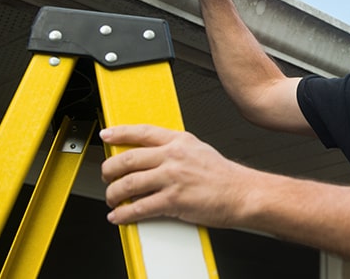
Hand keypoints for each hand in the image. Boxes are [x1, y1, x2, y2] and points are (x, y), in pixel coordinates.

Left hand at [100, 124, 250, 226]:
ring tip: (112, 200)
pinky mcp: (174, 200)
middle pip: (128, 159)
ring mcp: (173, 178)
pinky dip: (124, 214)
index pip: (142, 132)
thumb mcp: (199, 150)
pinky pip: (139, 207)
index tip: (106, 135)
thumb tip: (152, 155)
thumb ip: (175, 149)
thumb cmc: (223, 175)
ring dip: (113, 194)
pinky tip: (119, 216)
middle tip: (106, 177)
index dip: (120, 133)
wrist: (242, 193)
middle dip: (109, 170)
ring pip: (128, 184)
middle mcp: (174, 156)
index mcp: (179, 141)